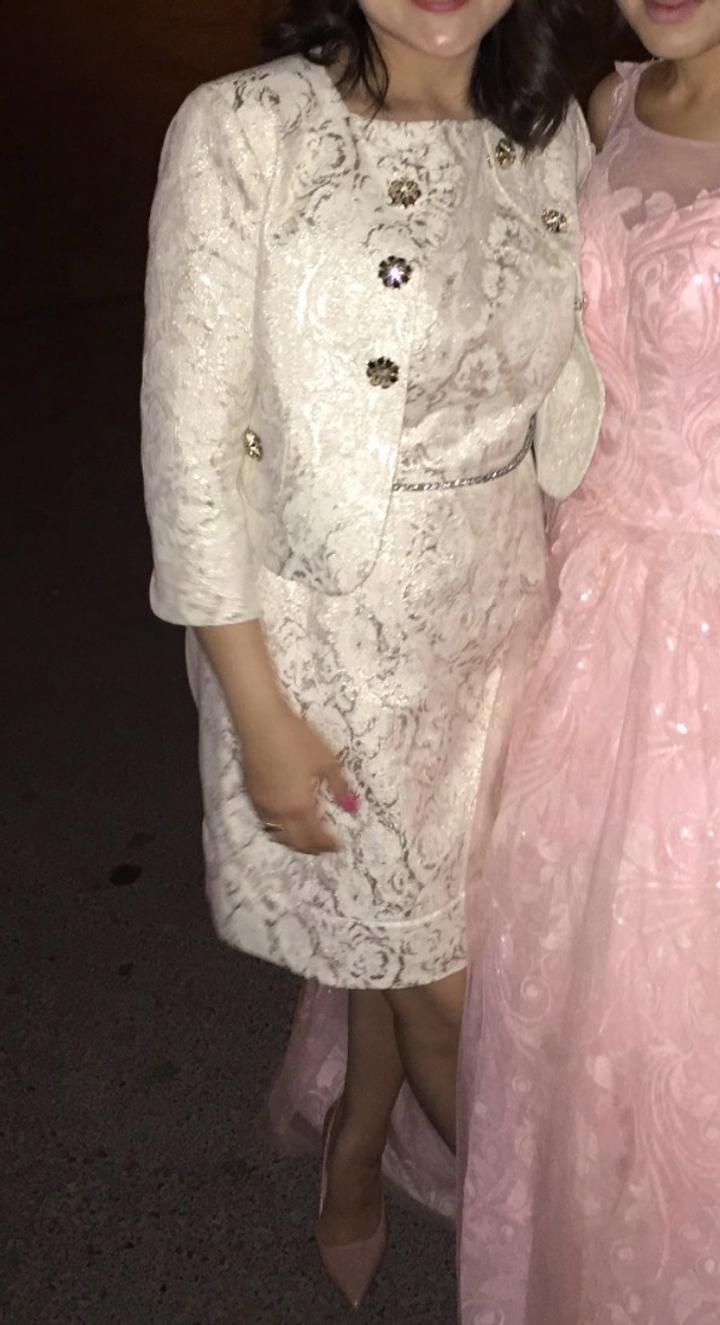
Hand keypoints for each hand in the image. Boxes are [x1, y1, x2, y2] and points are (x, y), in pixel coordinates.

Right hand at [241, 703, 352, 854]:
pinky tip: (284, 820)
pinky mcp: (251, 792)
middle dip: (310, 848)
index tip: (338, 846)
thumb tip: (352, 806)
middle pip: (295, 841)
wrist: (261, 722)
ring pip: (277, 833)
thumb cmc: (297, 738)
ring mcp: (262, 803)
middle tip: (323, 849)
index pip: (315, 835)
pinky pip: (265, 821)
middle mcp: (279, 811)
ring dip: (292, 841)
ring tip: (305, 839)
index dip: (327, 844)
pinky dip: (278, 828)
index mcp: (300, 805)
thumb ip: (339, 786)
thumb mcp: (326, 760)